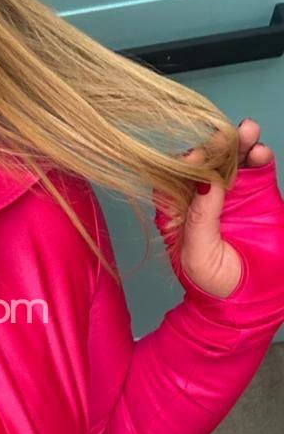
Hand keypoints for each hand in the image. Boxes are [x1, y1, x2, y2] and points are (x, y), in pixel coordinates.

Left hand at [155, 119, 278, 299]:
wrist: (250, 301)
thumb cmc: (212, 284)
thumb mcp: (198, 253)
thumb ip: (201, 217)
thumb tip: (206, 181)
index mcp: (177, 212)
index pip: (174, 180)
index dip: (182, 166)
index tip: (194, 157)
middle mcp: (202, 198)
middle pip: (204, 163)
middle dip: (213, 148)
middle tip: (223, 137)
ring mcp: (231, 193)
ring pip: (232, 160)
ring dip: (238, 143)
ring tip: (248, 132)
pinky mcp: (258, 194)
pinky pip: (257, 169)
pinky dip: (258, 156)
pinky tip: (259, 150)